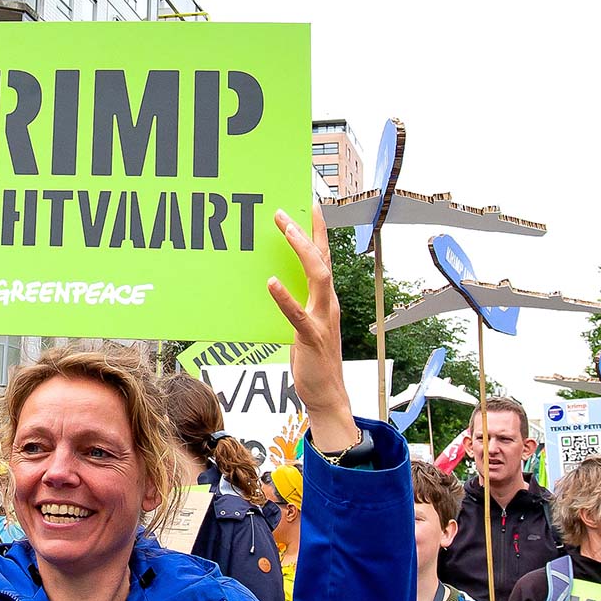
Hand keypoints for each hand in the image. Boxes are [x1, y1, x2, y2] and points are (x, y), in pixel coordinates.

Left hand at [267, 205, 354, 451]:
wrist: (326, 395)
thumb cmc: (313, 360)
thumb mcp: (303, 325)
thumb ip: (294, 304)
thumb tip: (273, 282)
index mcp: (325, 299)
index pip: (323, 258)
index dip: (318, 231)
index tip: (310, 205)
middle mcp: (328, 304)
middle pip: (322, 259)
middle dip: (307, 231)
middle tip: (286, 210)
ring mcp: (323, 320)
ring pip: (318, 277)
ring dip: (302, 250)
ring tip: (286, 229)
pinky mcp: (312, 338)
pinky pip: (298, 314)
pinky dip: (285, 297)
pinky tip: (271, 282)